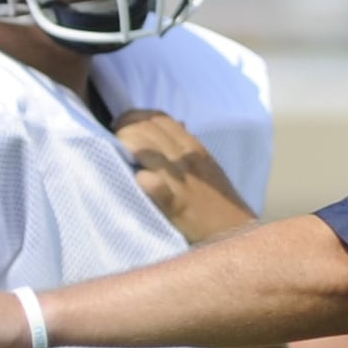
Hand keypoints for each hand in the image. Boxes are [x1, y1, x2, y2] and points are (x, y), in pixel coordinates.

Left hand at [114, 110, 254, 243]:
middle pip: (148, 129)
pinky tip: (137, 179)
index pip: (159, 119)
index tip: (122, 126)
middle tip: (113, 140)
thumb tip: (178, 124)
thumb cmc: (218, 201)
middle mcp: (186, 159)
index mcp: (193, 148)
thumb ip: (189, 147)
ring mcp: (181, 181)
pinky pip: (157, 186)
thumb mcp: (207, 167)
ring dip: (126, 146)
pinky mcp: (176, 205)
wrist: (234, 231)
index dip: (135, 116)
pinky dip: (145, 180)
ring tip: (116, 154)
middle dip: (124, 129)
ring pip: (147, 150)